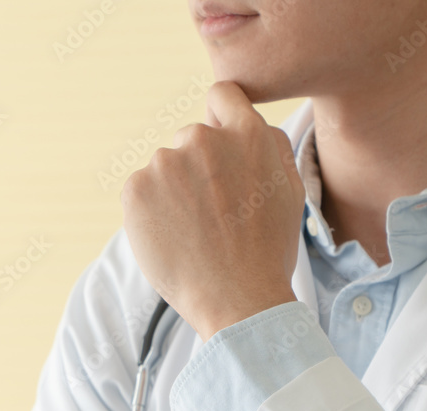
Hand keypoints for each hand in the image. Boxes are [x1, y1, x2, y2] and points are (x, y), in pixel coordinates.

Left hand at [120, 80, 305, 341]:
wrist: (238, 300)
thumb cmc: (268, 251)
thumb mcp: (290, 190)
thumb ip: (269, 146)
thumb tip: (249, 121)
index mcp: (247, 134)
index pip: (222, 95)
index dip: (221, 118)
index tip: (220, 146)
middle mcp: (203, 139)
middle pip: (191, 138)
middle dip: (198, 167)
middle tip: (214, 213)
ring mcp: (166, 163)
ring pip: (165, 168)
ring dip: (174, 192)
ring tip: (195, 232)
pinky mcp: (135, 188)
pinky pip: (140, 190)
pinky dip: (151, 212)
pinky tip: (173, 238)